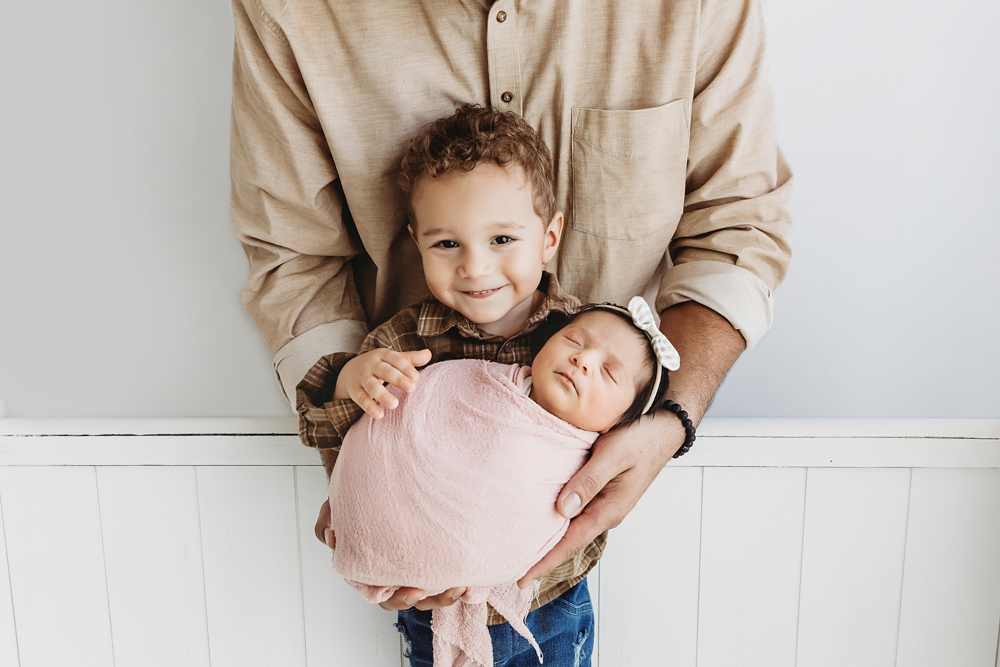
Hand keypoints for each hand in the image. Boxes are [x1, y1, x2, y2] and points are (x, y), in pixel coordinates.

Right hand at [314, 498, 465, 611]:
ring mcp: (416, 564)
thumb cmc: (355, 499)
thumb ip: (328, 521)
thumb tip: (331, 535)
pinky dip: (460, 573)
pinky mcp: (434, 554)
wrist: (374, 480)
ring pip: (435, 590)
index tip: (414, 590)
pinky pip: (448, 571)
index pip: (385, 596)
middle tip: (449, 588)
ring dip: (449, 591)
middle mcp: (395, 573)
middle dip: (433, 598)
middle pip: (416, 598)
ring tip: (463, 583)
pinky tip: (472, 569)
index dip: (400, 597)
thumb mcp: (334, 507)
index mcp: (371, 572)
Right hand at [334, 349, 431, 418]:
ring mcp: (362, 378)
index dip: (405, 367)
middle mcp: (371, 365)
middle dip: (398, 379)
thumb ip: (411, 359)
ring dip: (383, 395)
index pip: (395, 359)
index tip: (416, 377)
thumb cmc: (379, 365)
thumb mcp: (393, 360)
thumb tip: (428, 354)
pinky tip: (380, 415)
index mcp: (382, 355)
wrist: (349, 371)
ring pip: (372, 386)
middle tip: (411, 388)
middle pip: (384, 371)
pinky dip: (370, 407)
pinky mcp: (355, 391)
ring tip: (394, 404)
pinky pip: (362, 399)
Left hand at [517, 413, 684, 586]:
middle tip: (514, 572)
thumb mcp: (613, 456)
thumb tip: (562, 509)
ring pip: (571, 526)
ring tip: (523, 549)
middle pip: (568, 540)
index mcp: (609, 510)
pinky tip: (541, 517)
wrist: (663, 430)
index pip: (571, 543)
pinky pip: (576, 510)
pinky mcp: (601, 492)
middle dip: (543, 556)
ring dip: (549, 538)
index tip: (522, 579)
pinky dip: (557, 518)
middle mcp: (605, 512)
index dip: (545, 561)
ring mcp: (604, 503)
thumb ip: (588, 482)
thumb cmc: (640, 439)